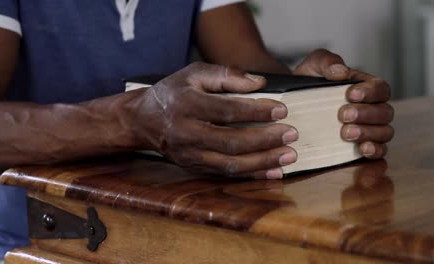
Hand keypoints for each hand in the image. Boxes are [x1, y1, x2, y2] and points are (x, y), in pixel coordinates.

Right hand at [129, 62, 297, 178]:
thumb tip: (260, 83)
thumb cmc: (172, 92)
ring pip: (230, 164)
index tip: (282, 110)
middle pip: (231, 142)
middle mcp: (186, 134)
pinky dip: (252, 175)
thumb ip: (226, 74)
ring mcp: (189, 155)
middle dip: (265, 140)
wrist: (142, 120)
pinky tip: (273, 171)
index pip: (226, 111)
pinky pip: (226, 174)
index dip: (256, 112)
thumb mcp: (194, 73)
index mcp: (186, 105)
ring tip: (289, 155)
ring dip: (263, 161)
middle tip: (291, 134)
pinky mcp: (194, 168)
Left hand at [294, 49, 393, 158]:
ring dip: (368, 133)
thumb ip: (327, 62)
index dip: (370, 92)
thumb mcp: (314, 66)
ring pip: (384, 132)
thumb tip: (341, 71)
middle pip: (384, 112)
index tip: (351, 94)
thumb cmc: (309, 84)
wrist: (293, 106)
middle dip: (366, 114)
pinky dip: (374, 151)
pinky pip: (380, 151)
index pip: (380, 88)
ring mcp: (371, 129)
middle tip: (343, 115)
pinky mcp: (364, 147)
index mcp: (366, 87)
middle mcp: (372, 109)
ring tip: (346, 133)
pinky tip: (362, 149)